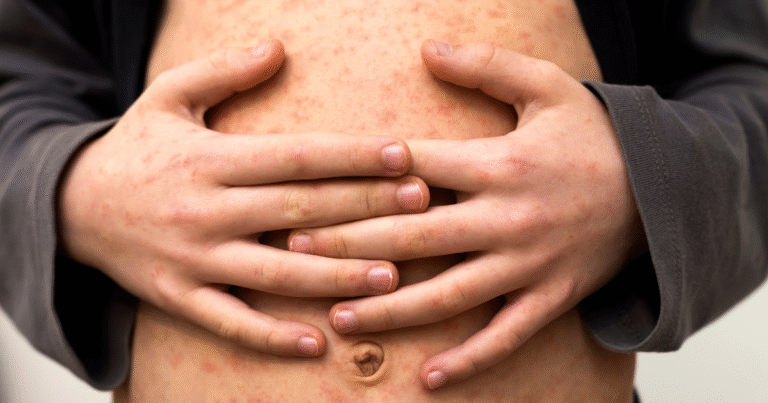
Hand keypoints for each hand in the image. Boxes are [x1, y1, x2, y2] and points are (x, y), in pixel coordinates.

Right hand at [57, 40, 429, 356]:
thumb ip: (223, 72)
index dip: (353, 156)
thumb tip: (278, 47)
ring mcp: (193, 258)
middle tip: (422, 206)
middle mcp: (207, 210)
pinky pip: (229, 323)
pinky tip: (318, 342)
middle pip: (299, 211)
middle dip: (365, 208)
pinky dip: (271, 336)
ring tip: (391, 277)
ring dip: (334, 276)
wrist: (68, 205)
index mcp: (212, 159)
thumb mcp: (167, 97)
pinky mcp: (178, 296)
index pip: (296, 157)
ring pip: (275, 272)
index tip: (404, 154)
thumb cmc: (135, 149)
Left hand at [288, 41, 645, 385]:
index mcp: (498, 164)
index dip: (358, 175)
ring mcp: (527, 265)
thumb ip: (487, 67)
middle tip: (293, 252)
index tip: (307, 184)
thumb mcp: (547, 87)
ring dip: (391, 309)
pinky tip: (429, 377)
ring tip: (339, 316)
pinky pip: (505, 335)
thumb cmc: (591, 137)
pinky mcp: (549, 297)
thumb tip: (426, 49)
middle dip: (350, 244)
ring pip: (448, 294)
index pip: (414, 170)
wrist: (658, 191)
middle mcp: (506, 219)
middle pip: (414, 236)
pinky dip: (469, 358)